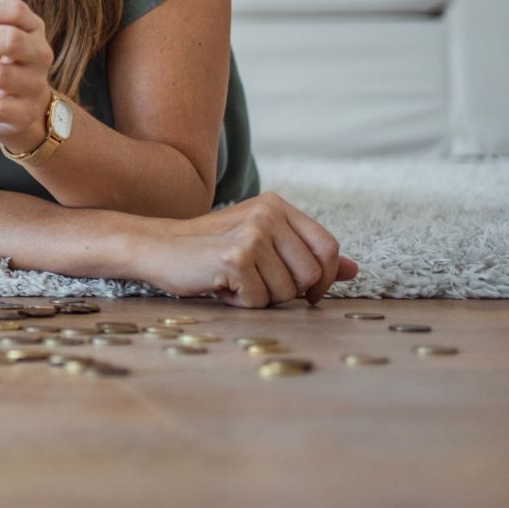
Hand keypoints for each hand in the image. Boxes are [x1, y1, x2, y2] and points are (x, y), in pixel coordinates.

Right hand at [130, 193, 358, 307]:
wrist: (156, 247)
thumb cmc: (209, 250)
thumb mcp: (261, 245)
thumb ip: (305, 254)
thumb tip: (352, 269)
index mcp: (277, 205)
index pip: (328, 246)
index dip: (323, 278)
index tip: (307, 293)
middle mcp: (268, 214)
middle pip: (311, 274)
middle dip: (286, 291)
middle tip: (253, 281)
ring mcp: (252, 234)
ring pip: (286, 292)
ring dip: (260, 298)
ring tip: (233, 281)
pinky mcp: (236, 257)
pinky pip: (260, 299)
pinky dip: (240, 302)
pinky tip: (220, 285)